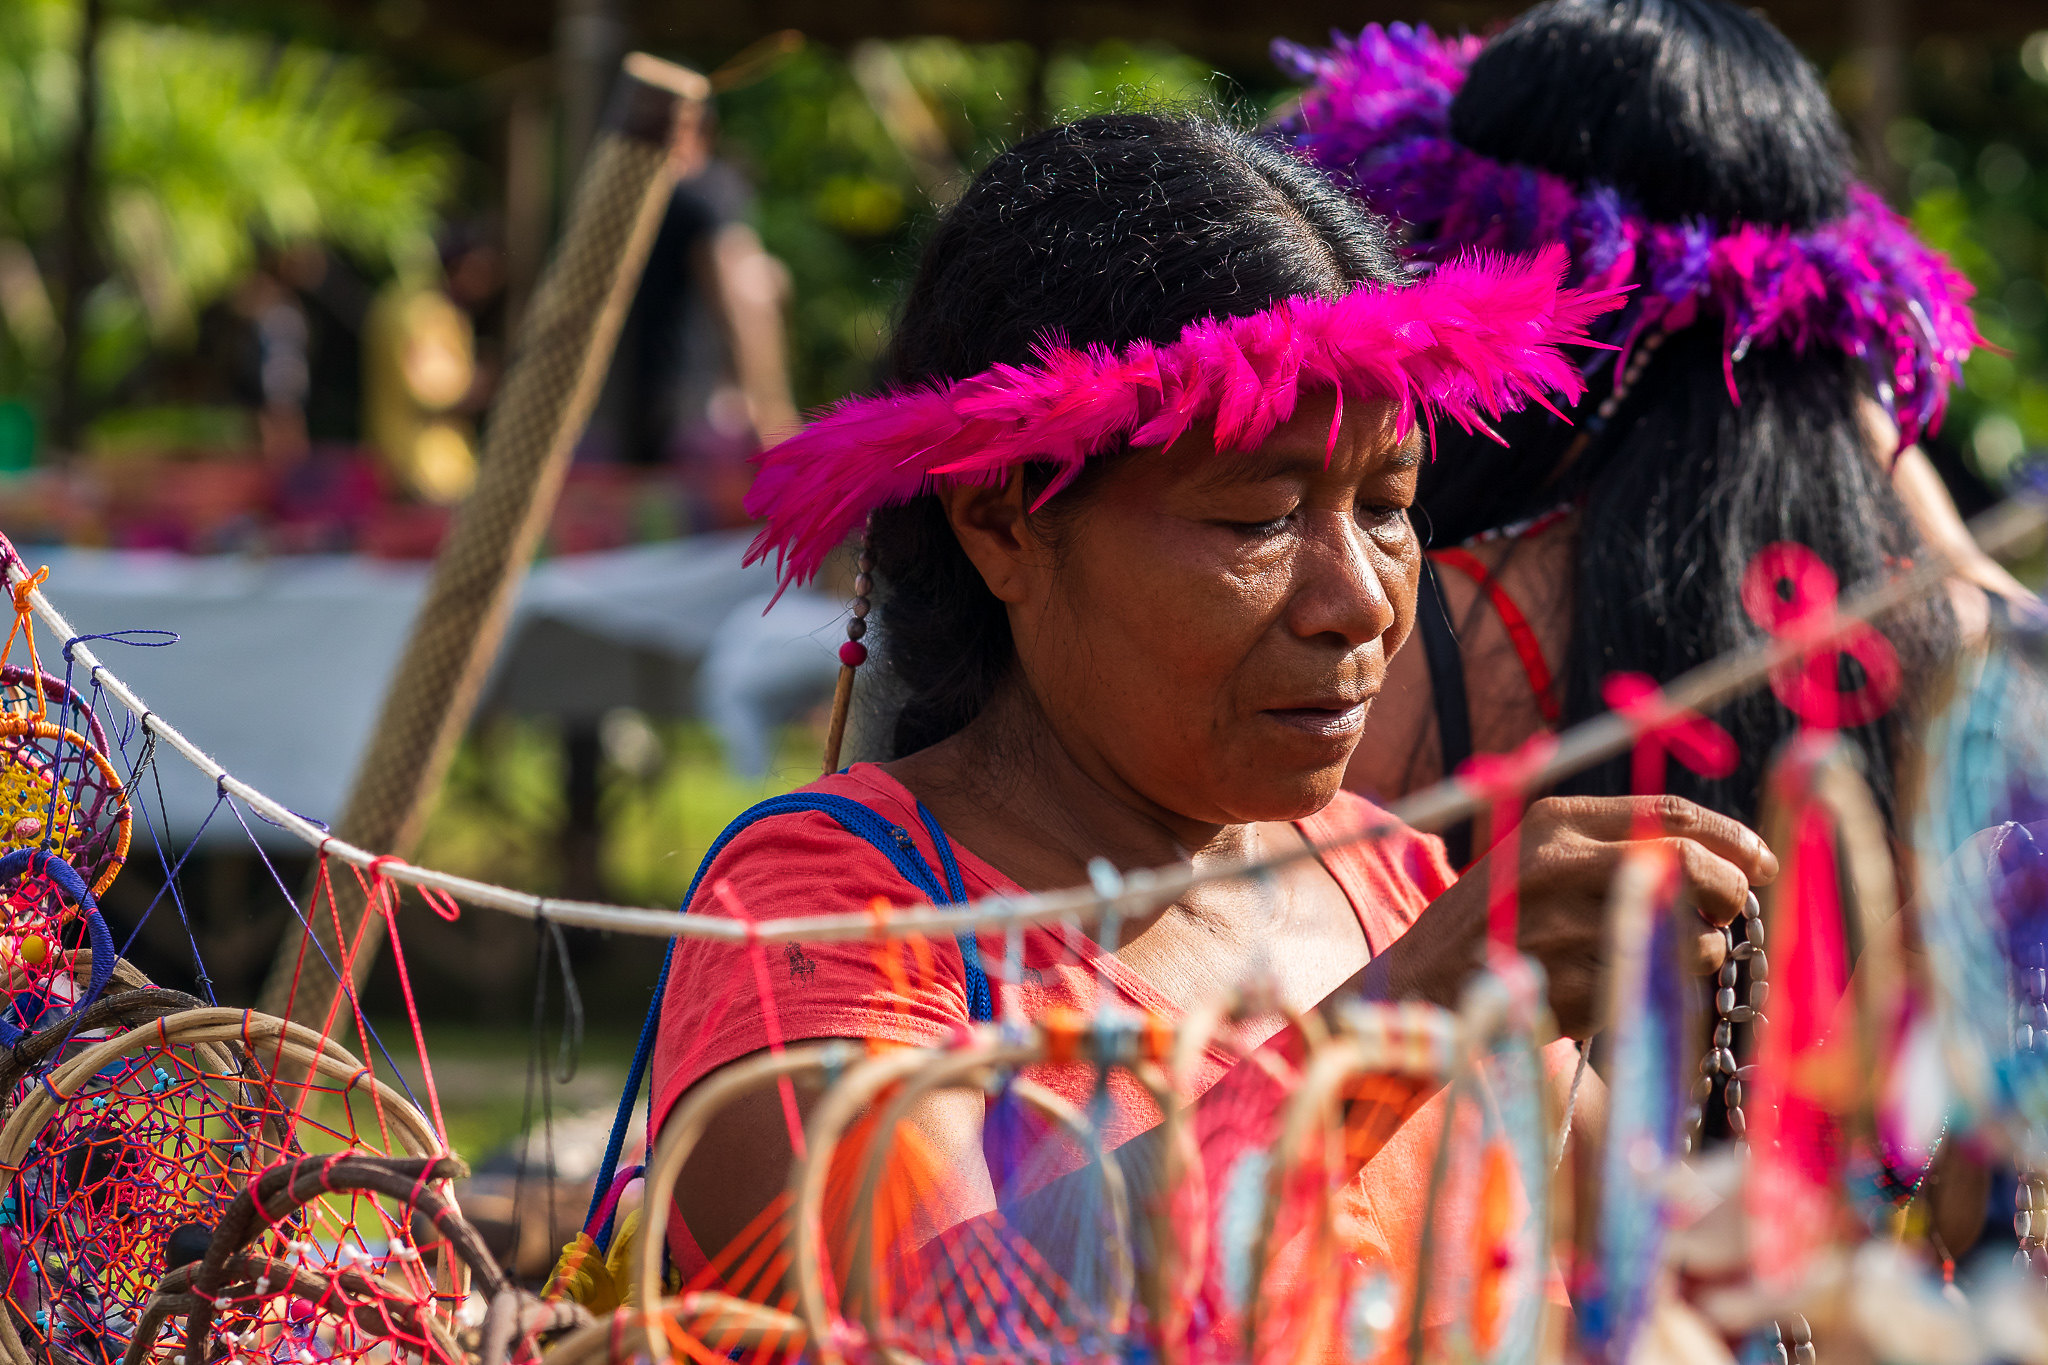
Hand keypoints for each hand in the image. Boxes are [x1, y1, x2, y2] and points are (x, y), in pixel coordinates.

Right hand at [1373, 795, 1778, 1037]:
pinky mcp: (1573, 985)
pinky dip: (1655, 989)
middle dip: (1728, 893)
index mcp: (1556, 821)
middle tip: (1728, 912)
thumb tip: (1721, 859)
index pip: (1673, 815)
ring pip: (1688, 937)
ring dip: (1696, 952)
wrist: (1419, 983)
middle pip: (1693, 867)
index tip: (1762, 862)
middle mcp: (1562, 864)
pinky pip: (1655, 987)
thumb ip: (1614, 845)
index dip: (1733, 839)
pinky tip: (1618, 984)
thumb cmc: (1495, 920)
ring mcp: (1567, 927)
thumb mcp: (1540, 858)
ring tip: (1656, 955)